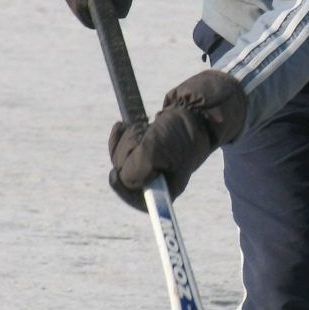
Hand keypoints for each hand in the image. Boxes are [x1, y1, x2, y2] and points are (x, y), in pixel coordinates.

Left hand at [109, 70, 247, 209]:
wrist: (194, 109)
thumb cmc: (180, 132)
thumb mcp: (155, 152)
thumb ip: (135, 171)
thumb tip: (120, 178)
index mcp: (166, 188)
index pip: (139, 200)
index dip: (123, 189)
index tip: (113, 174)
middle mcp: (159, 179)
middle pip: (127, 175)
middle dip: (127, 153)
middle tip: (142, 137)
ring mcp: (152, 163)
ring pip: (123, 158)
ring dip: (128, 140)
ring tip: (144, 128)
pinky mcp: (147, 148)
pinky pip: (123, 147)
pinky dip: (122, 135)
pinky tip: (122, 125)